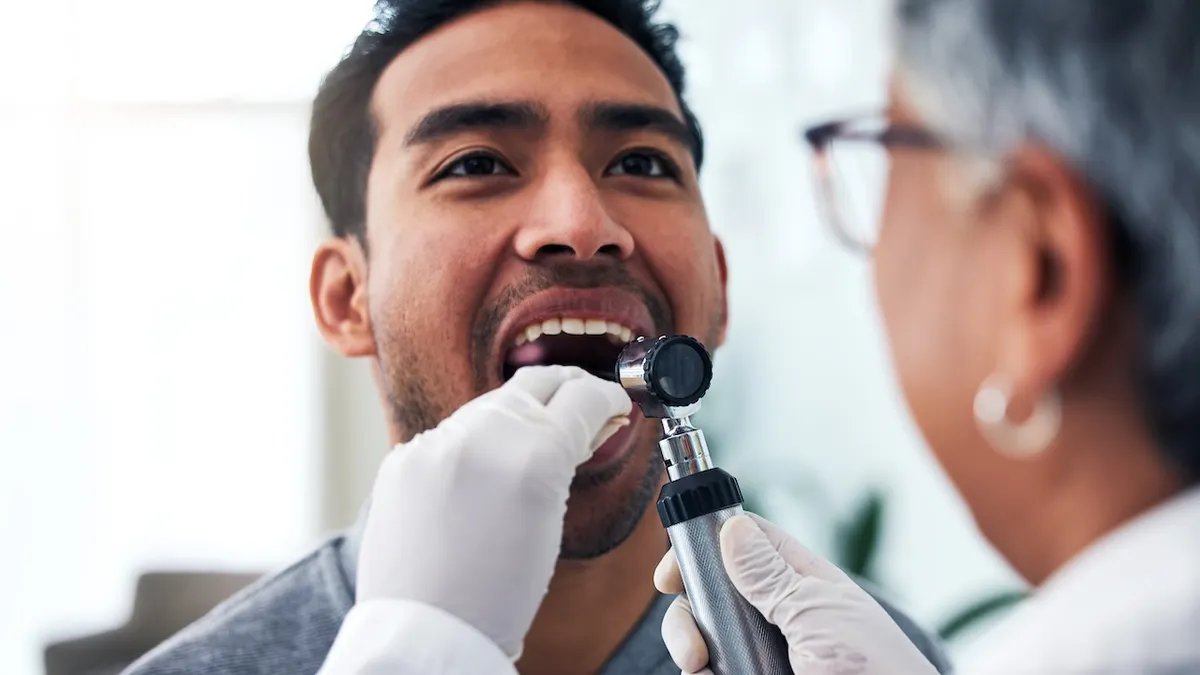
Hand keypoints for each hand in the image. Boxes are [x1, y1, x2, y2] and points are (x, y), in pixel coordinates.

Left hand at [356, 366, 630, 658]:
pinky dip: (472, 447)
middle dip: (567, 390)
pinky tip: (480, 477)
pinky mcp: (404, 457)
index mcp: (536, 455)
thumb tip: (583, 426)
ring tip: (530, 450)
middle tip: (583, 406)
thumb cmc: (496, 598)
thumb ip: (565, 460)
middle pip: (539, 381)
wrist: (426, 633)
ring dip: (517, 418)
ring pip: (492, 405)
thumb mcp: (553, 522)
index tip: (614, 406)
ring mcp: (437, 442)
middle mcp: (484, 435)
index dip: (609, 398)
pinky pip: (449, 436)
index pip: (585, 395)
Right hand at [654, 513, 937, 674]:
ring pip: (704, 641)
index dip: (703, 549)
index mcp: (801, 584)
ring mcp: (765, 656)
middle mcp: (778, 617)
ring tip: (700, 671)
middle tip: (692, 648)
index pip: (742, 543)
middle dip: (689, 616)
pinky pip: (710, 674)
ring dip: (691, 651)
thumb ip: (771, 576)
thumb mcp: (819, 617)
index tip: (671, 575)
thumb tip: (732, 528)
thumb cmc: (876, 674)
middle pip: (710, 596)